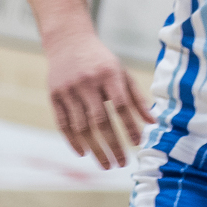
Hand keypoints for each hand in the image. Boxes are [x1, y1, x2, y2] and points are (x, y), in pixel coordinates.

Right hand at [43, 31, 153, 168]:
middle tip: (121, 164)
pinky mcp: (54, 96)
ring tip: (106, 164)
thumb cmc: (101, 62)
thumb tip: (152, 122)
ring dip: (94, 148)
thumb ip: (137, 98)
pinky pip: (63, 124)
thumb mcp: (122, 73)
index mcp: (109, 74)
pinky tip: (83, 153)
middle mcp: (88, 83)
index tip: (138, 143)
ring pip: (81, 126)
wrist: (69, 42)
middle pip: (100, 120)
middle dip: (112, 145)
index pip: (121, 105)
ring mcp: (68, 90)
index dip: (130, 125)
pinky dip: (73, 141)